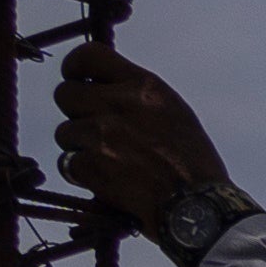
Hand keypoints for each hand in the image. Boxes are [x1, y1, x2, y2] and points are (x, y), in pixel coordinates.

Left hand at [58, 48, 233, 239]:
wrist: (200, 211)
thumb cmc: (195, 166)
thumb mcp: (175, 113)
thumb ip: (138, 96)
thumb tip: (105, 89)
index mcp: (143, 87)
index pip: (90, 56)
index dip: (75, 68)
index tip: (76, 79)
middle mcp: (119, 105)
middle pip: (66, 94)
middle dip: (75, 113)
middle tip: (95, 132)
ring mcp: (102, 135)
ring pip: (65, 133)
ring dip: (80, 149)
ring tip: (109, 164)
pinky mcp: (91, 166)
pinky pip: (67, 164)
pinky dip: (82, 176)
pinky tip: (106, 183)